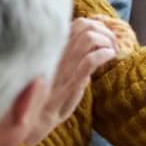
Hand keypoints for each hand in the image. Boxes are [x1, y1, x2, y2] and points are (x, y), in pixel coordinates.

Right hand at [35, 18, 117, 142]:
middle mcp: (57, 53)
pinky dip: (105, 54)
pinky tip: (110, 57)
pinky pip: (91, 60)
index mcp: (54, 49)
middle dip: (105, 31)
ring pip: (89, 38)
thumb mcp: (56, 72)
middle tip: (113, 43)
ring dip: (107, 41)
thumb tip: (89, 54)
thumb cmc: (45, 98)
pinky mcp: (70, 82)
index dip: (96, 25)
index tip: (105, 36)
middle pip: (85, 25)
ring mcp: (64, 66)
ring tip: (113, 50)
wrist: (32, 120)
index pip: (76, 24)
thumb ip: (69, 60)